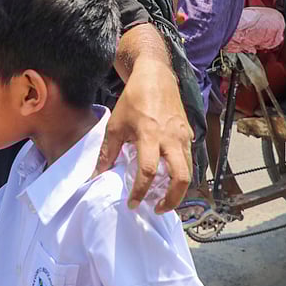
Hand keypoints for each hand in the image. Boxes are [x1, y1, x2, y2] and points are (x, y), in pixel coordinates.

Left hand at [99, 59, 191, 211]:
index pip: (148, 171)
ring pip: (189, 171)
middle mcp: (170, 139)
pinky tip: (170, 178)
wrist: (156, 77)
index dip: (140, 191)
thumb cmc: (134, 100)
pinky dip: (181, 173)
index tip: (132, 203)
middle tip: (157, 208)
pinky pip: (189, 159)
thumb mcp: (116, 124)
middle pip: (180, 178)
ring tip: (164, 198)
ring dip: (179, 190)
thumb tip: (96, 175)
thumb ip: (108, 152)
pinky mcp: (189, 134)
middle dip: (172, 199)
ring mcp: (183, 137)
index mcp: (149, 135)